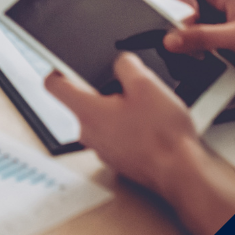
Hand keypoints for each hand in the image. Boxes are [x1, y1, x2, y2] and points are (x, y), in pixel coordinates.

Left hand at [44, 55, 234, 234]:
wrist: (181, 172)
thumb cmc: (163, 135)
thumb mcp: (146, 84)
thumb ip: (126, 64)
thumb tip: (121, 62)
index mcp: (87, 111)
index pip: (54, 85)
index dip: (58, 68)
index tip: (66, 63)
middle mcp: (88, 133)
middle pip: (83, 101)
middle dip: (104, 89)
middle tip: (129, 86)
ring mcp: (102, 149)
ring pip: (102, 118)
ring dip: (119, 109)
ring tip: (145, 107)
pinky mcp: (118, 159)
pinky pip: (116, 134)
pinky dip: (128, 127)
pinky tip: (150, 125)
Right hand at [126, 0, 234, 98]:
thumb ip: (204, 36)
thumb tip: (172, 38)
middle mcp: (215, 15)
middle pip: (175, 18)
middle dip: (161, 29)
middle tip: (144, 38)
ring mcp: (217, 37)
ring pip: (183, 44)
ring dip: (181, 55)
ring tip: (192, 64)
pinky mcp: (221, 58)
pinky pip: (195, 61)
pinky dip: (191, 68)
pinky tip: (197, 77)